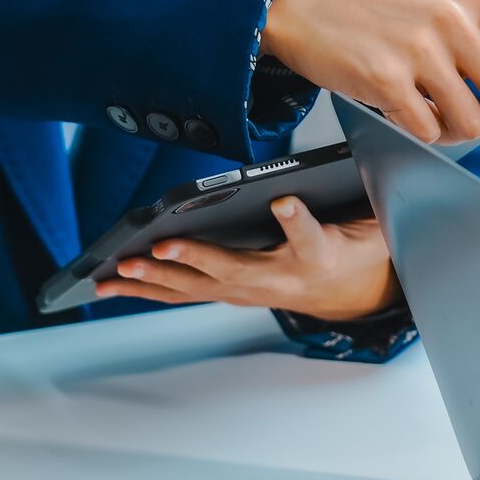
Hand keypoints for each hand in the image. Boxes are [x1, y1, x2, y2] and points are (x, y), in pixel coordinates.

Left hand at [95, 197, 397, 322]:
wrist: (350, 291)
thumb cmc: (349, 248)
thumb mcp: (363, 220)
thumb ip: (341, 201)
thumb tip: (305, 184)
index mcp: (319, 256)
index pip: (309, 238)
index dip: (296, 221)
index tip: (283, 203)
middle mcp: (280, 280)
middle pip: (234, 271)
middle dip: (194, 260)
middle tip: (159, 249)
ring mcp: (252, 293)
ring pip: (200, 288)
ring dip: (157, 280)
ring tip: (120, 271)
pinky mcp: (232, 294)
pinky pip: (187, 293)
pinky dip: (150, 288)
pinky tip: (115, 282)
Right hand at [262, 0, 479, 145]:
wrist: (303, 3)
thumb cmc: (375, 12)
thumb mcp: (435, 6)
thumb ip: (479, 40)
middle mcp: (455, 19)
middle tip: (473, 122)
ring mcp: (422, 49)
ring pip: (469, 123)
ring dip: (451, 132)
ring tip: (422, 108)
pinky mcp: (389, 78)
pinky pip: (427, 133)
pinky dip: (415, 133)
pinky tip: (394, 106)